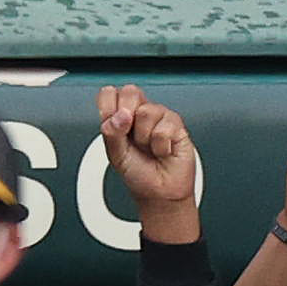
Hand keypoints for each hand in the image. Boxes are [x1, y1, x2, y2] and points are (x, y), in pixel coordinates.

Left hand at [95, 81, 198, 220]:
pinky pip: (165, 128)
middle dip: (128, 118)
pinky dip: (161, 146)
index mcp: (120, 116)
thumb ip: (111, 132)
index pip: (109, 93)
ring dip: (145, 137)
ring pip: (147, 111)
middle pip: (130, 91)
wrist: (161, 193)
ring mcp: (159, 116)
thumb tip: (121, 114)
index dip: (109, 108)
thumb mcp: (115, 156)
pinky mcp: (177, 125)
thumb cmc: (138, 174)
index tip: (114, 128)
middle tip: (132, 137)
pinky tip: (163, 151)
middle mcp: (139, 112)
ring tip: (149, 147)